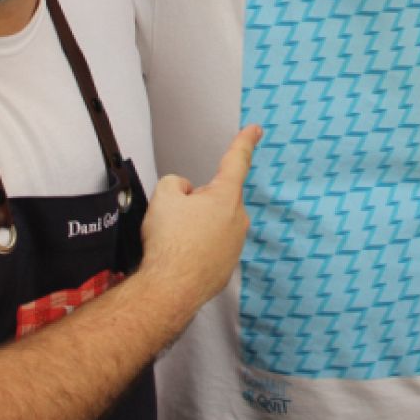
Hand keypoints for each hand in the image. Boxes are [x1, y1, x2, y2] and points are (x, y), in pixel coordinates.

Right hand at [138, 124, 260, 314]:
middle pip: (216, 197)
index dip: (245, 141)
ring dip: (195, 228)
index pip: (237, 160)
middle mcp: (237, 219)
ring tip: (176, 243)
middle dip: (196, 203)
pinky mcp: (226, 266)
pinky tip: (181, 258)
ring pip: (212, 224)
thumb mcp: (163, 196)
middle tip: (175, 219)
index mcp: (226, 196)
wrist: (169, 290)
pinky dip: (195, 249)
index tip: (255, 130)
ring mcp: (235, 245)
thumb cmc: (170, 245)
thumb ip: (176, 183)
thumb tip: (183, 192)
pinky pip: (209, 247)